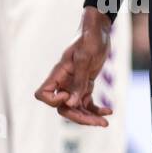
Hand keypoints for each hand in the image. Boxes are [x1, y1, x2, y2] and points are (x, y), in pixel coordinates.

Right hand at [34, 8, 112, 125]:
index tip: (69, 96)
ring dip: (89, 118)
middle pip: (62, 107)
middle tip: (98, 123)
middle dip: (79, 118)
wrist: (100, 29)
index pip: (42, 94)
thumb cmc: (90, 38)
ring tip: (105, 122)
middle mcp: (64, 81)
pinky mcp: (85, 85)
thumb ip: (78, 81)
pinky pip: (87, 103)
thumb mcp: (85, 58)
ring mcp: (74, 84)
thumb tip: (71, 104)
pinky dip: (96, 110)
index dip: (54, 101)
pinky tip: (109, 111)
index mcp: (59, 73)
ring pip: (75, 109)